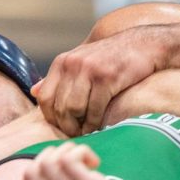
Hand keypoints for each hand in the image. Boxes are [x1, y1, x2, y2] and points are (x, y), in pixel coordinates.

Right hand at [24, 143, 172, 179]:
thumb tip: (62, 167)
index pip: (28, 177)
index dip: (45, 160)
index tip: (70, 166)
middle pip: (37, 166)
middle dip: (57, 152)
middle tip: (82, 161)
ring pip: (51, 161)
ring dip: (71, 150)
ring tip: (91, 161)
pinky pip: (70, 160)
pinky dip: (82, 151)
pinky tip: (97, 162)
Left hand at [32, 30, 164, 135]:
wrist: (145, 45)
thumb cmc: (113, 57)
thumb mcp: (82, 61)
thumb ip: (59, 77)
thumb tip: (34, 91)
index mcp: (62, 62)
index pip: (44, 97)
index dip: (51, 117)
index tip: (62, 127)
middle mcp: (72, 64)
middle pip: (59, 106)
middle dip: (67, 126)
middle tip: (77, 134)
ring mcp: (89, 70)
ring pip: (75, 109)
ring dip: (81, 126)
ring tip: (88, 131)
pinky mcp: (107, 77)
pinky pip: (95, 108)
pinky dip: (96, 122)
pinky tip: (101, 125)